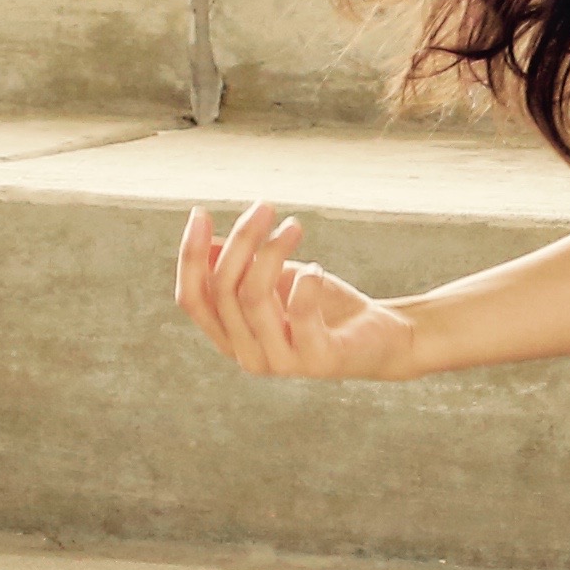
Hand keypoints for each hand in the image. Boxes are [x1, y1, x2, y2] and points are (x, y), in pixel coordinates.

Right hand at [176, 197, 421, 380]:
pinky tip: (316, 268)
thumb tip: (207, 242)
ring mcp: (280, 363)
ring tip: (295, 226)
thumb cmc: (321, 305)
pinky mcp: (317, 360)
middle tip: (265, 206)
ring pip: (255, 296)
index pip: (192, 299)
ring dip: (273, 250)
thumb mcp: (276, 280)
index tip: (200, 212)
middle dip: (241, 239)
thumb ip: (241, 269)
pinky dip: (307, 279)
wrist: (379, 338)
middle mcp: (247, 356)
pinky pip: (300, 311)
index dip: (189, 256)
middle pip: (224, 289)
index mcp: (229, 338)